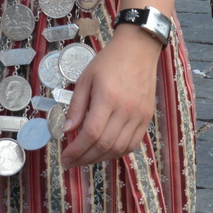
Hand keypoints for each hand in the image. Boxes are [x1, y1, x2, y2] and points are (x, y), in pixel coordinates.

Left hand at [61, 27, 161, 166]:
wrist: (138, 50)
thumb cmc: (109, 61)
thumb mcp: (85, 78)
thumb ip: (76, 106)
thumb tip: (67, 131)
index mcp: (107, 97)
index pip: (91, 133)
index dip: (77, 150)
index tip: (65, 157)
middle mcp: (126, 109)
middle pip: (104, 145)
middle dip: (85, 158)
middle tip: (71, 162)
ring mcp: (139, 115)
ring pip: (119, 148)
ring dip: (100, 158)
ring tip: (85, 159)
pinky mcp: (147, 117)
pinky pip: (133, 144)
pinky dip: (117, 152)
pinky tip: (105, 151)